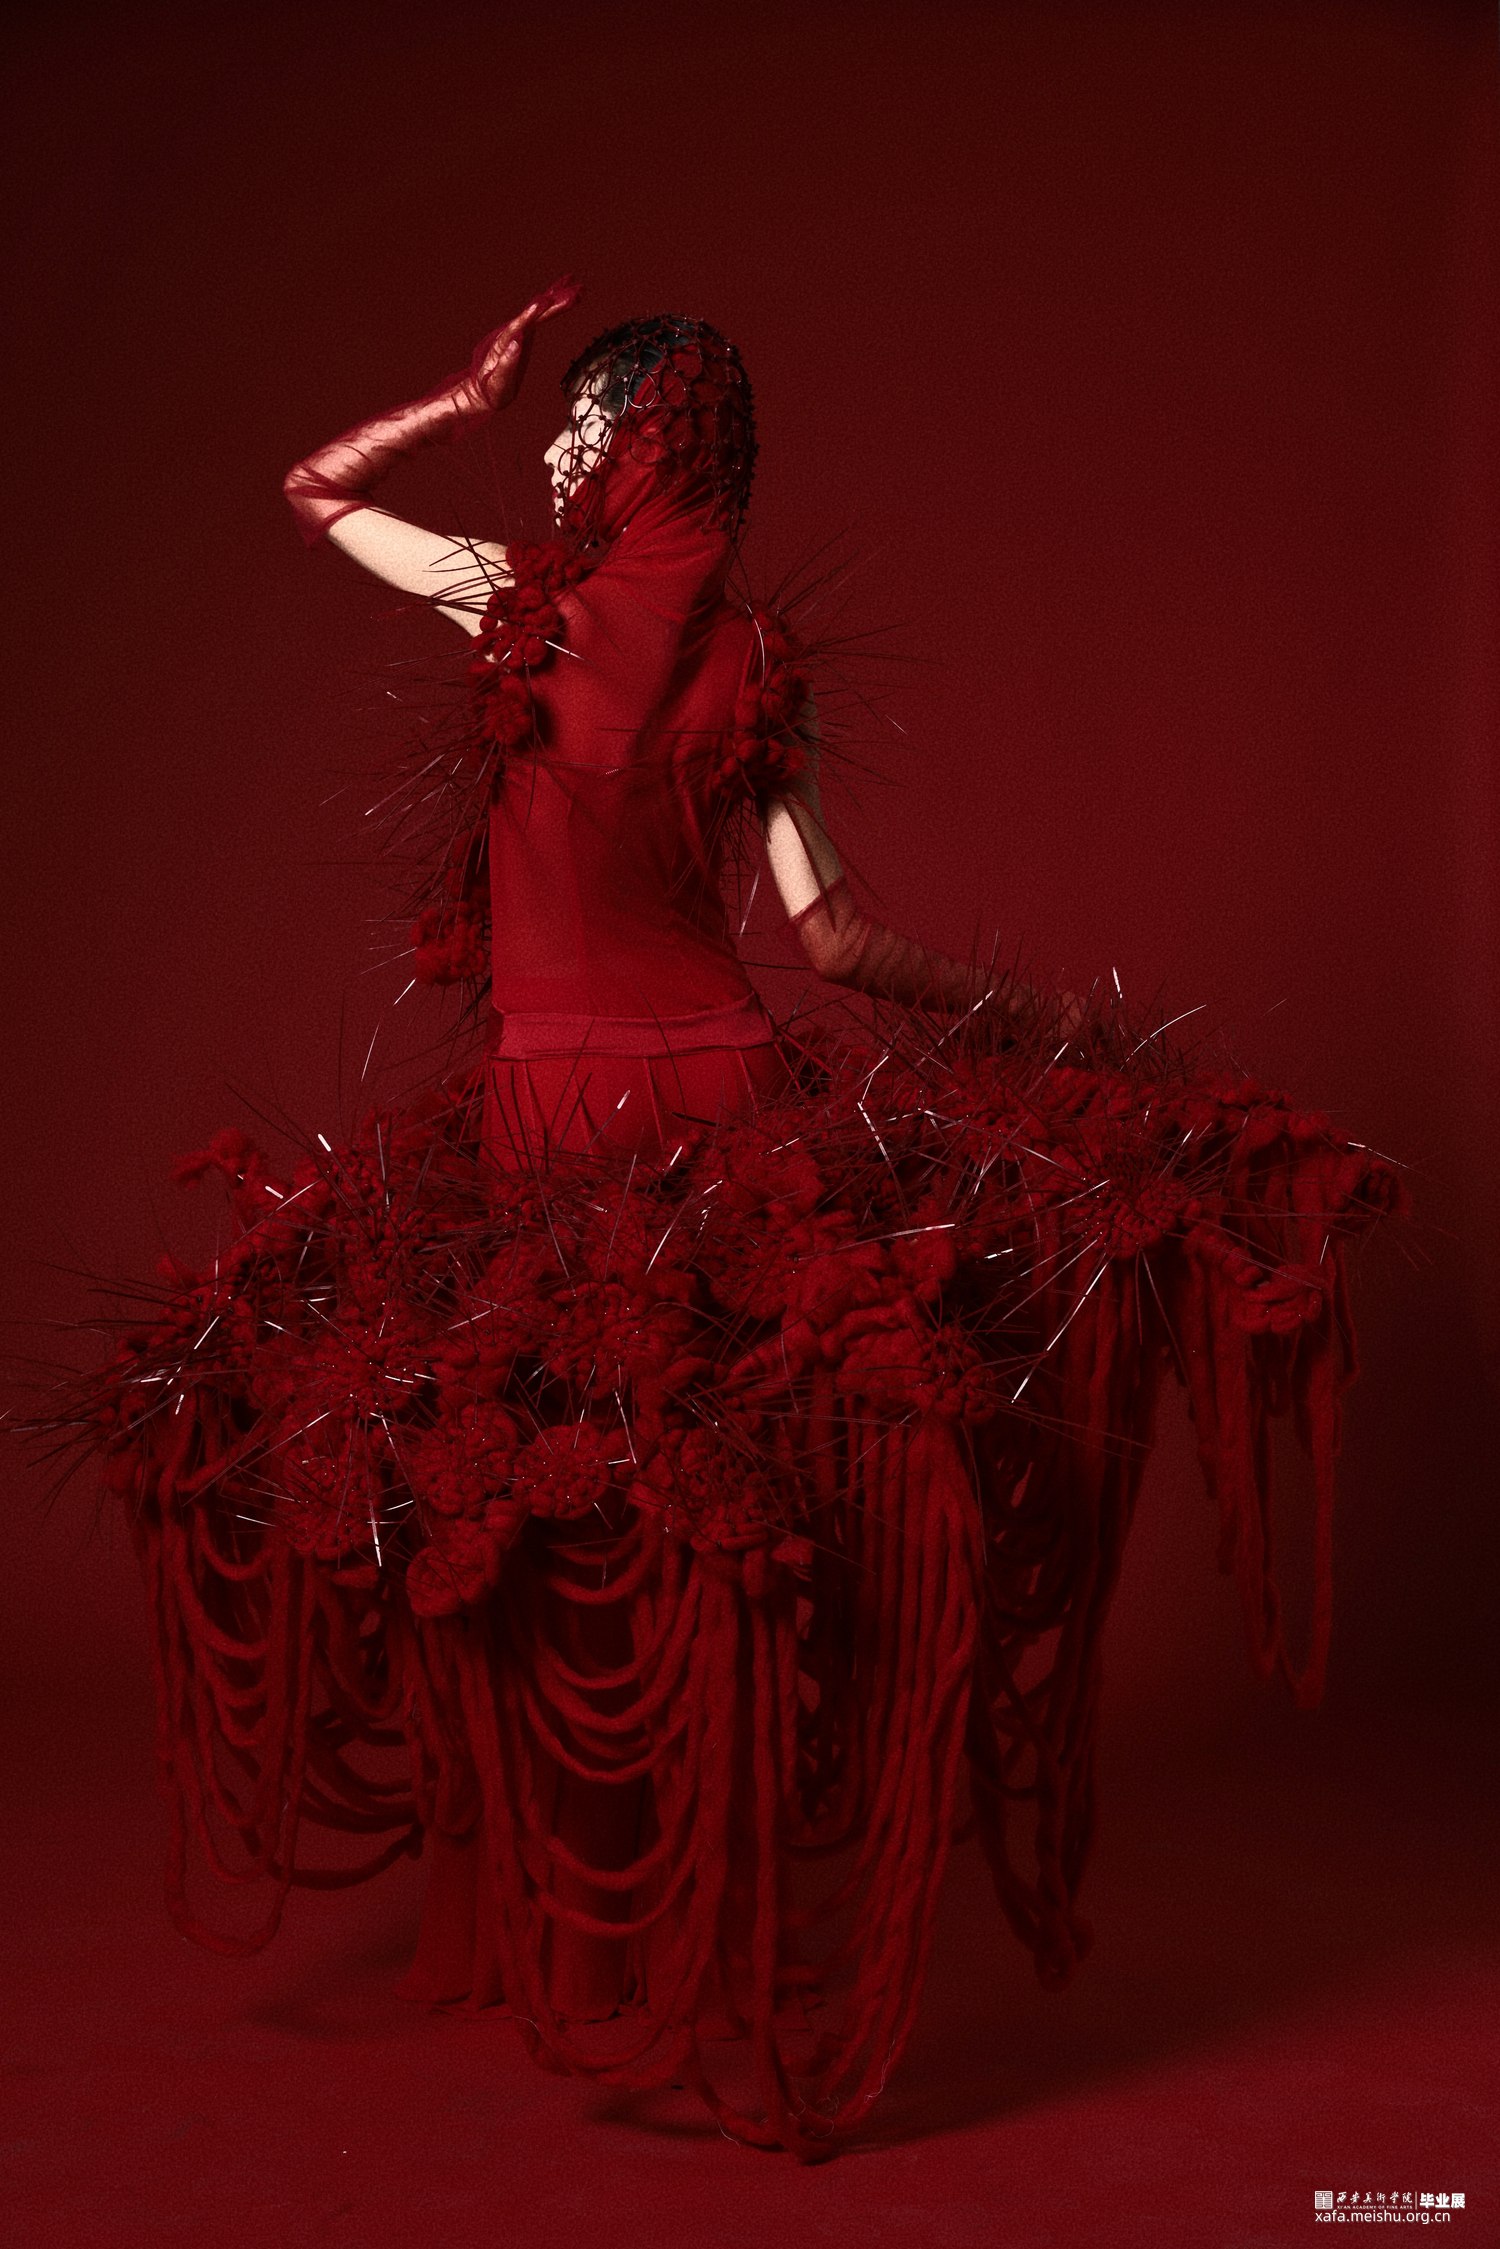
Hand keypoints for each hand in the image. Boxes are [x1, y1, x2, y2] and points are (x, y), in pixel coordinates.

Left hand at [453, 274, 580, 418]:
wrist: (485, 391)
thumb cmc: (491, 390)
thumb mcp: (497, 382)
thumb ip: (506, 363)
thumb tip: (516, 343)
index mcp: (503, 342)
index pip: (520, 324)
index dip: (532, 312)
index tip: (545, 300)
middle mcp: (512, 331)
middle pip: (535, 313)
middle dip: (554, 302)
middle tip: (574, 292)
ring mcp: (520, 331)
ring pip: (541, 311)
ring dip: (558, 298)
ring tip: (578, 289)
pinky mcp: (526, 333)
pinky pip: (542, 316)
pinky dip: (553, 305)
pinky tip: (561, 296)